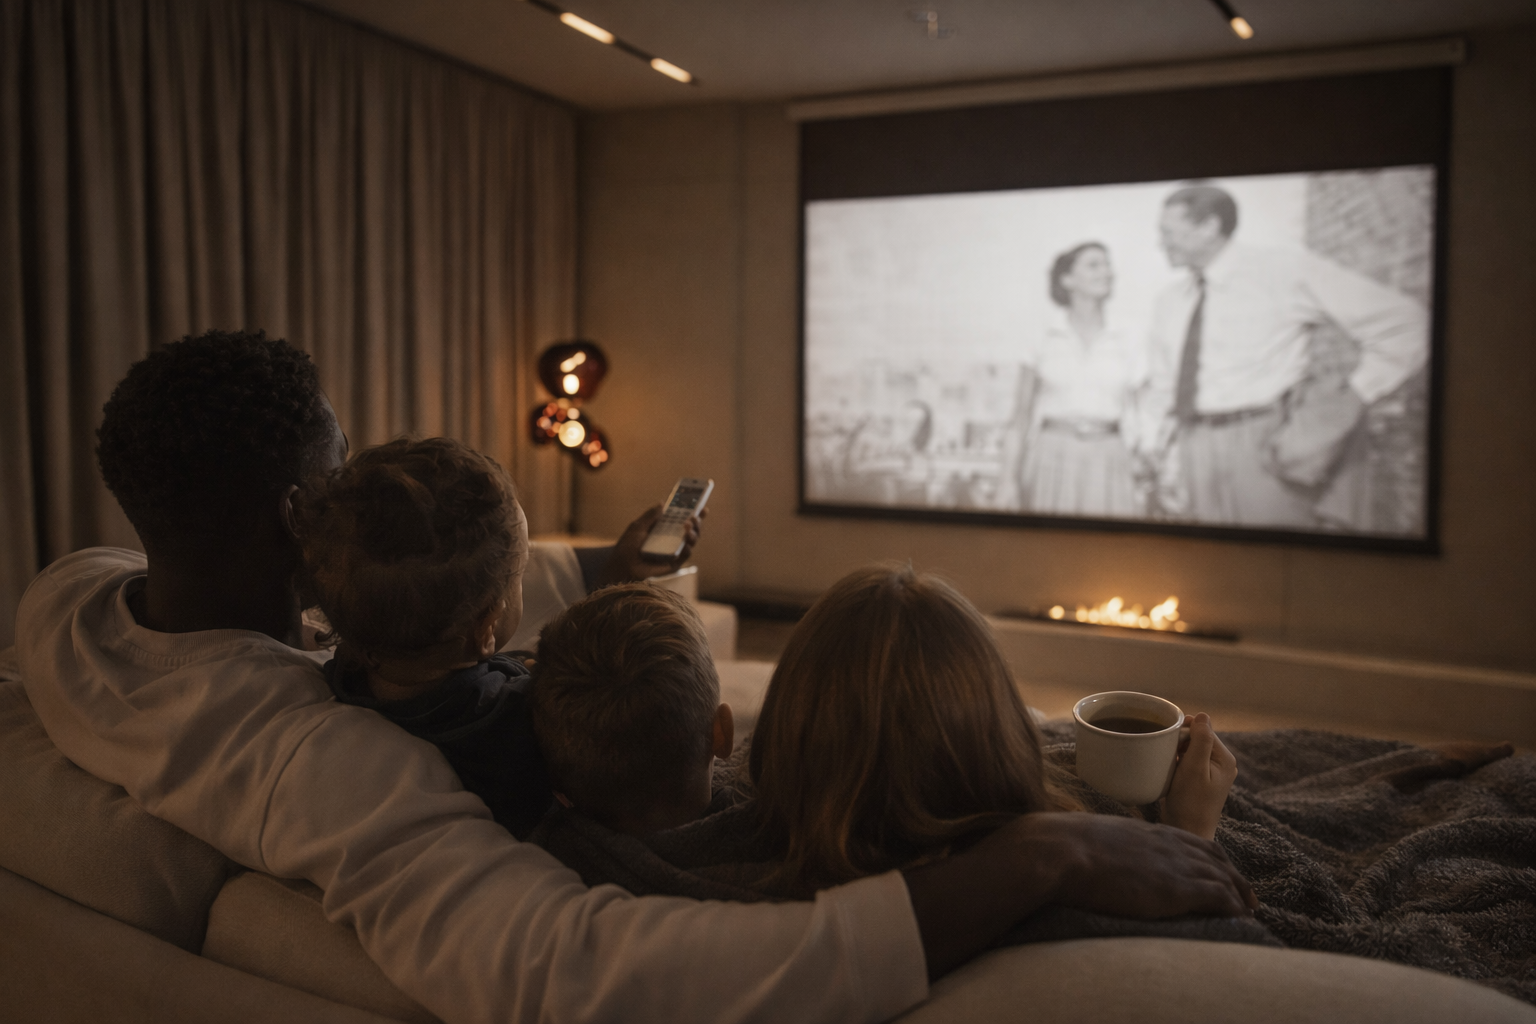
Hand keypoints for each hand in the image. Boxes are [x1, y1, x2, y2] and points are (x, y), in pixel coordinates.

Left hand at [598, 505, 704, 585]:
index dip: (693, 512)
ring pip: (691, 541)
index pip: (681, 519)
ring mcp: (674, 552)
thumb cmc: (627, 547)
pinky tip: (685, 543)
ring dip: (693, 533)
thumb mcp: (637, 527)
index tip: (702, 505)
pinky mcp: (674, 564)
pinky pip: (685, 555)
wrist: (622, 566)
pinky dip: (687, 548)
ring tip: (687, 527)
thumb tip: (663, 503)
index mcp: (663, 529)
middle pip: (690, 529)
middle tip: (694, 517)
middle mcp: (671, 540)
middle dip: (696, 522)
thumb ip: (650, 515)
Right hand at [904, 812, 1255, 978]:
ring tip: (1251, 905)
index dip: (1198, 852)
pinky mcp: (1172, 887)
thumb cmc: (1038, 848)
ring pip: (1219, 873)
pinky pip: (1216, 895)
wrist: (1044, 855)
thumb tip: (1038, 849)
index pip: (1177, 836)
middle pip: (1206, 851)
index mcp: (1128, 829)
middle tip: (1244, 888)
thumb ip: (1062, 844)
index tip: (1209, 863)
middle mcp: (1155, 839)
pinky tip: (1242, 914)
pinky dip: (1233, 904)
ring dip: (1238, 889)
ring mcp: (1167, 862)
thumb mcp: (1057, 836)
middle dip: (1228, 870)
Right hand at [1160, 713, 1236, 840]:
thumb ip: (1201, 741)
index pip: (1204, 730)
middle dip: (1180, 742)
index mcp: (1225, 758)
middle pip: (1198, 738)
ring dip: (1177, 752)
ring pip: (1191, 749)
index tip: (1168, 742)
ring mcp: (1213, 772)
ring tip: (1168, 764)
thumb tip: (1203, 715)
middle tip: (1166, 755)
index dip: (1184, 732)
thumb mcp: (1194, 769)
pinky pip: (1189, 761)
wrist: (1187, 832)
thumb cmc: (1190, 802)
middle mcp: (1222, 763)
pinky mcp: (1201, 780)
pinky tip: (1170, 771)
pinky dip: (1178, 762)